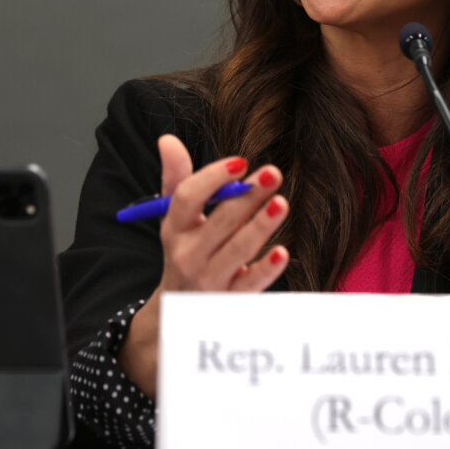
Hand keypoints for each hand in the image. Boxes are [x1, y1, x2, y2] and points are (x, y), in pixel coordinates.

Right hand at [118, 134, 290, 396]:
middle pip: (218, 222)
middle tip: (272, 174)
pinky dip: (266, 270)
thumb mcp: (175, 218)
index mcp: (174, 228)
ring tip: (281, 203)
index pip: (187, 198)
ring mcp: (209, 280)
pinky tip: (282, 251)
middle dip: (246, 197)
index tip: (240, 161)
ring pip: (237, 251)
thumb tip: (168, 138)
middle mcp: (188, 254)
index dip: (213, 177)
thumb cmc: (186, 249)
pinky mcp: (230, 300)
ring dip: (259, 227)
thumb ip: (176, 178)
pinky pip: (249, 285)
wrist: (179, 309)